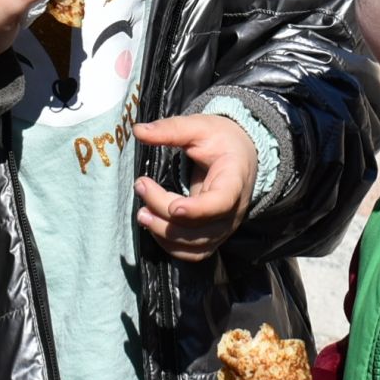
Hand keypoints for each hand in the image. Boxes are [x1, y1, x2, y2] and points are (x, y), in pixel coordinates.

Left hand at [132, 114, 257, 260]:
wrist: (242, 154)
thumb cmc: (222, 140)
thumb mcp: (200, 126)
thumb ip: (171, 129)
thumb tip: (138, 131)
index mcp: (234, 180)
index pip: (221, 202)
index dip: (198, 209)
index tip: (174, 207)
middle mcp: (234, 210)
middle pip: (200, 226)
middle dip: (165, 212)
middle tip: (141, 186)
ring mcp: (225, 227)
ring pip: (194, 244)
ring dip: (164, 233)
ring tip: (142, 213)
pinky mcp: (214, 235)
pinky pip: (193, 253)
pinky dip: (170, 246)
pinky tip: (153, 226)